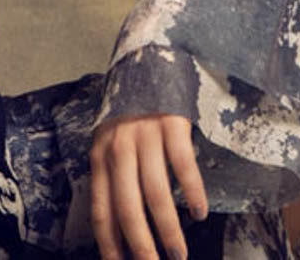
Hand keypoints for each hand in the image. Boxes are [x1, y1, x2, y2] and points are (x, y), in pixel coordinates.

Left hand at [89, 113, 208, 259]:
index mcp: (100, 156)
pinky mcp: (172, 124)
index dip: (109, 242)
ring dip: (169, 230)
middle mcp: (119, 148)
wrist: (147, 59)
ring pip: (156, 194)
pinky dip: (193, 194)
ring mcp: (146, 136)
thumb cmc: (129, 109)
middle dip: (141, 246)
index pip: (102, 209)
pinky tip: (199, 213)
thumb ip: (113, 175)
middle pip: (128, 208)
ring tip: (179, 253)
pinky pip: (183, 167)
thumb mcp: (110, 140)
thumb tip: (120, 224)